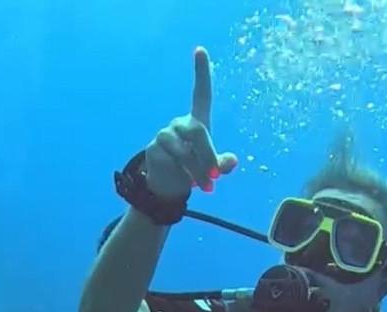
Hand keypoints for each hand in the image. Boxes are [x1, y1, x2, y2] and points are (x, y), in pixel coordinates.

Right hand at [144, 46, 238, 199]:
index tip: (200, 50)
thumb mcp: (212, 168)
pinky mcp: (155, 148)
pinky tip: (183, 180)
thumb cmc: (193, 171)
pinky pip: (172, 160)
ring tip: (206, 186)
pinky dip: (184, 174)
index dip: (201, 72)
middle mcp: (180, 124)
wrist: (167, 186)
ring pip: (185, 151)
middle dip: (209, 155)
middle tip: (216, 175)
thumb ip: (223, 164)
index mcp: (197, 122)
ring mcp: (165, 134)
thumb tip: (232, 161)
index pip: (200, 93)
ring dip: (198, 171)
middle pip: (198, 131)